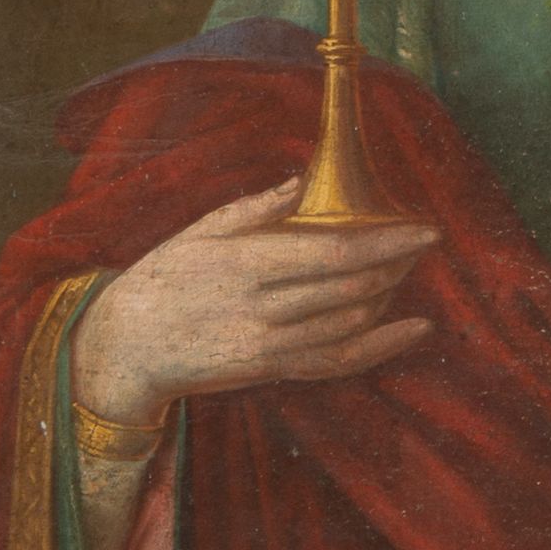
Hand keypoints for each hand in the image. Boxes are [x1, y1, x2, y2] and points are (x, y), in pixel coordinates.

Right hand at [75, 176, 436, 422]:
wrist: (125, 346)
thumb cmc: (163, 277)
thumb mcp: (200, 230)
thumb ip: (255, 208)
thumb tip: (303, 180)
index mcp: (246, 262)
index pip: (333, 253)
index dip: (386, 243)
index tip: (425, 230)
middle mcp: (261, 307)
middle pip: (350, 288)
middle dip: (395, 265)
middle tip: (420, 244)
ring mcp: (267, 344)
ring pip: (349, 323)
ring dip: (388, 296)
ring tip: (408, 270)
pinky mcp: (270, 370)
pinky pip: (337, 362)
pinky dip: (380, 346)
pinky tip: (412, 329)